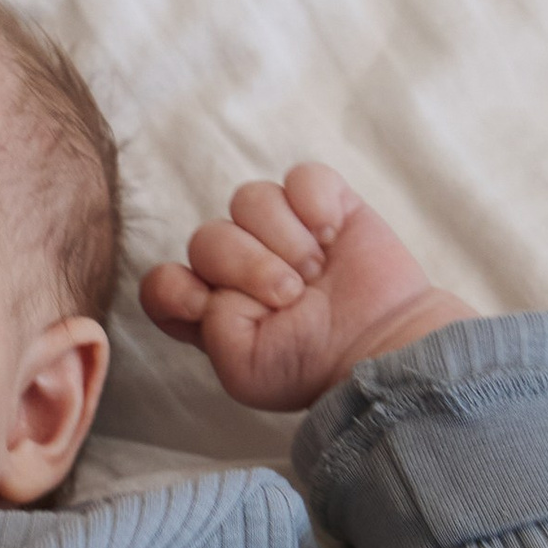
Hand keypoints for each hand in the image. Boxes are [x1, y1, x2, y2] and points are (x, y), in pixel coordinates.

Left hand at [140, 163, 473, 413]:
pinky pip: (301, 177)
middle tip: (292, 296)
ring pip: (249, 199)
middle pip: (207, 237)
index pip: (162, 281)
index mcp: (212, 307)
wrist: (385, 352)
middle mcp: (239, 265)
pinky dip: (314, 203)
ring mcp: (281, 232)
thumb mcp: (244, 370)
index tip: (207, 307)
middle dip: (248, 267)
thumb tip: (212, 285)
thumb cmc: (313, 367)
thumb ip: (208, 327)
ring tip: (316, 271)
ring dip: (284, 239)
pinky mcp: (325, 205)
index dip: (178, 289)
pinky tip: (332, 237)